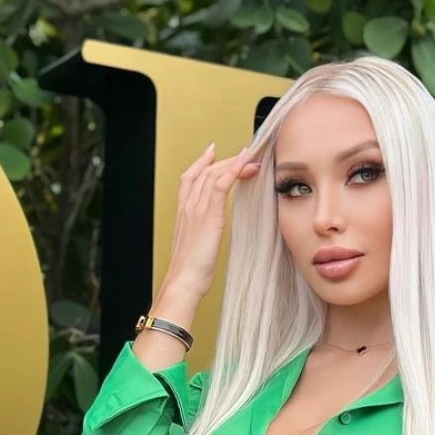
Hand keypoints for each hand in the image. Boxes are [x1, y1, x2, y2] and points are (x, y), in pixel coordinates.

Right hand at [165, 142, 261, 298]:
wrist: (184, 281)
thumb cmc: (190, 274)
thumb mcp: (195, 251)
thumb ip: (201, 239)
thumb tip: (208, 241)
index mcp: (182, 215)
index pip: (189, 180)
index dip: (200, 164)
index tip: (211, 154)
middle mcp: (188, 207)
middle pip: (204, 173)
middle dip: (223, 161)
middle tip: (242, 154)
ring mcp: (197, 208)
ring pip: (214, 175)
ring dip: (234, 163)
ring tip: (251, 157)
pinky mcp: (209, 214)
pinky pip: (222, 184)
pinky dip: (234, 170)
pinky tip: (246, 164)